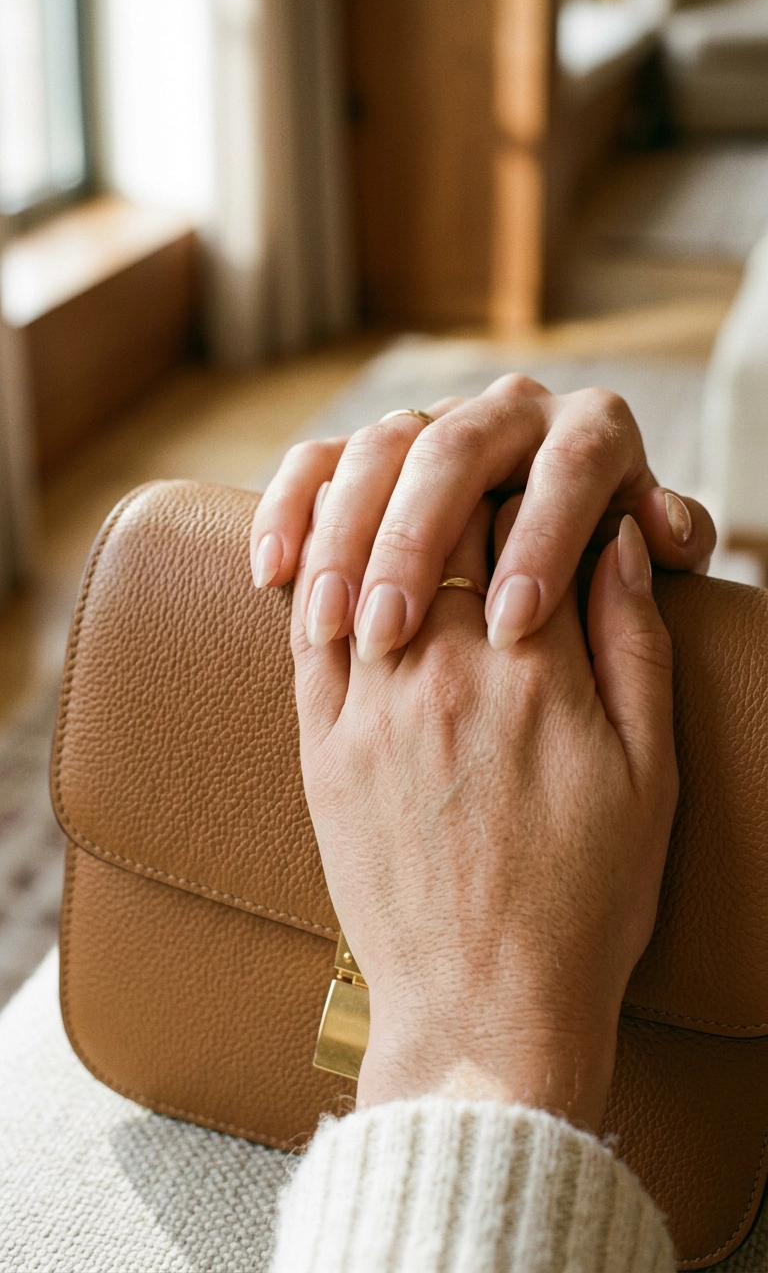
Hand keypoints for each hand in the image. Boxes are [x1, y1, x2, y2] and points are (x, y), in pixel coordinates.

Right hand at [252, 374, 714, 659]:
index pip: (567, 472)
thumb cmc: (608, 592)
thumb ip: (666, 555)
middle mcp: (509, 413)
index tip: (512, 623)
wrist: (542, 574)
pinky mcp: (369, 451)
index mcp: (590, 433)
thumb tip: (655, 532)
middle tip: (394, 631)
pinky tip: (273, 573)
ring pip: (378, 449)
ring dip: (346, 534)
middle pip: (455, 450)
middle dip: (419, 540)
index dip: (541, 542)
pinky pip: (318, 462)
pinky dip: (290, 509)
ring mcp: (434, 422)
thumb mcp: (654, 567)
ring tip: (336, 621)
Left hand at [291, 501, 677, 1133]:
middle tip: (469, 485)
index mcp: (535, 667)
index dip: (524, 489)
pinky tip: (337, 570)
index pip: (518, 519)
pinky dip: (320, 584)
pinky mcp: (322, 749)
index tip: (530, 486)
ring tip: (400, 510)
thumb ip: (634, 640)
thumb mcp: (651, 770)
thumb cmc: (586, 898)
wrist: (485, 1008)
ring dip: (381, 524)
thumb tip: (618, 540)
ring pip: (362, 565)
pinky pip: (307, 636)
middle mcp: (444, 669)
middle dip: (457, 493)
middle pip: (438, 529)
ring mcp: (371, 707)